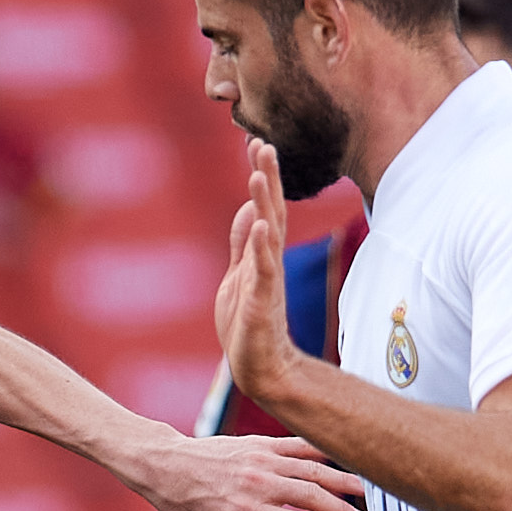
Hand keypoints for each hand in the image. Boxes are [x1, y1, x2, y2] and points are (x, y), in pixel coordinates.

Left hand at [132, 429, 365, 510]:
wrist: (167, 465)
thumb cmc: (187, 504)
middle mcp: (259, 485)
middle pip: (313, 498)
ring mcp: (261, 460)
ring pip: (312, 469)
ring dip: (340, 481)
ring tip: (362, 491)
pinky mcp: (259, 442)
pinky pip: (297, 445)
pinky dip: (320, 451)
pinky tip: (339, 457)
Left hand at [216, 138, 306, 406]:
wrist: (258, 367)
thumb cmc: (247, 323)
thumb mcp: (240, 274)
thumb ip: (243, 243)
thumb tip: (251, 207)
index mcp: (262, 254)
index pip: (266, 207)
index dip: (262, 176)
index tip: (257, 143)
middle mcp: (268, 262)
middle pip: (271, 212)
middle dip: (267, 178)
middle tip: (262, 144)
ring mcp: (267, 281)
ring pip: (269, 236)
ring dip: (265, 204)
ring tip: (259, 173)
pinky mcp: (261, 303)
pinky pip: (264, 271)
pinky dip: (262, 247)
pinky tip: (261, 224)